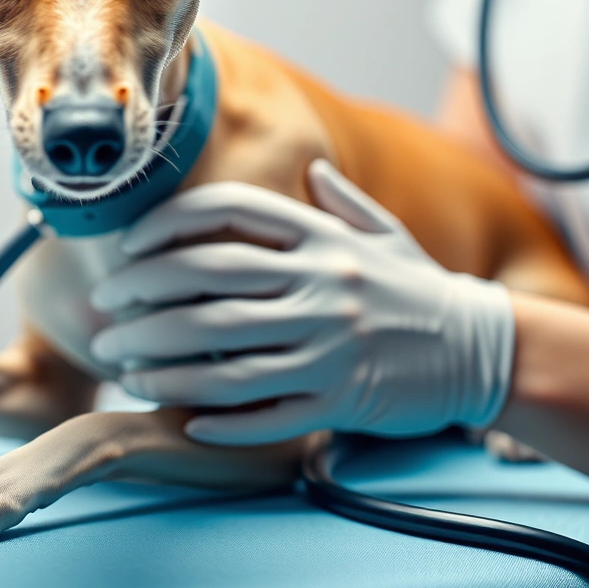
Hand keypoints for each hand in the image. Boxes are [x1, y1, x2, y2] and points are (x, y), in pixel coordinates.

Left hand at [88, 159, 514, 444]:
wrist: (485, 351)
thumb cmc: (422, 290)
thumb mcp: (384, 233)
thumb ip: (339, 201)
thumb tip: (311, 167)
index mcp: (322, 237)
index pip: (226, 213)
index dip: (165, 227)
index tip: (126, 250)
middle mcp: (322, 285)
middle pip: (206, 286)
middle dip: (142, 303)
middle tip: (102, 318)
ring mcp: (330, 345)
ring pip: (222, 356)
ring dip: (162, 366)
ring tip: (124, 371)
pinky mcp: (339, 400)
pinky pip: (263, 413)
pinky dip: (217, 419)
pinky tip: (180, 419)